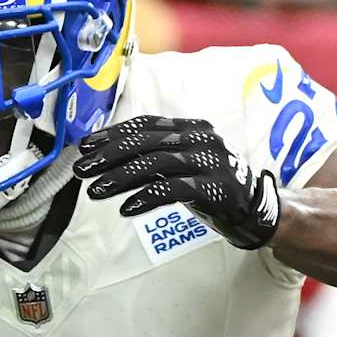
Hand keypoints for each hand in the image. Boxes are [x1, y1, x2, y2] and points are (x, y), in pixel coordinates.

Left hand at [74, 115, 281, 248]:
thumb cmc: (211, 186)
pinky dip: (146, 198)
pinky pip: (173, 189)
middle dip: (108, 156)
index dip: (112, 134)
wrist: (255, 211)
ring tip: (94, 191)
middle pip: (145, 143)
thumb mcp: (183, 165)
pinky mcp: (214, 188)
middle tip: (81, 169)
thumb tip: (106, 161)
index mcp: (191, 128)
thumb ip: (153, 158)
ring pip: (154, 164)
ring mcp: (209, 162)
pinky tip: (125, 208)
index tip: (84, 146)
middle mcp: (200, 139)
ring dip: (119, 178)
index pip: (145, 125)